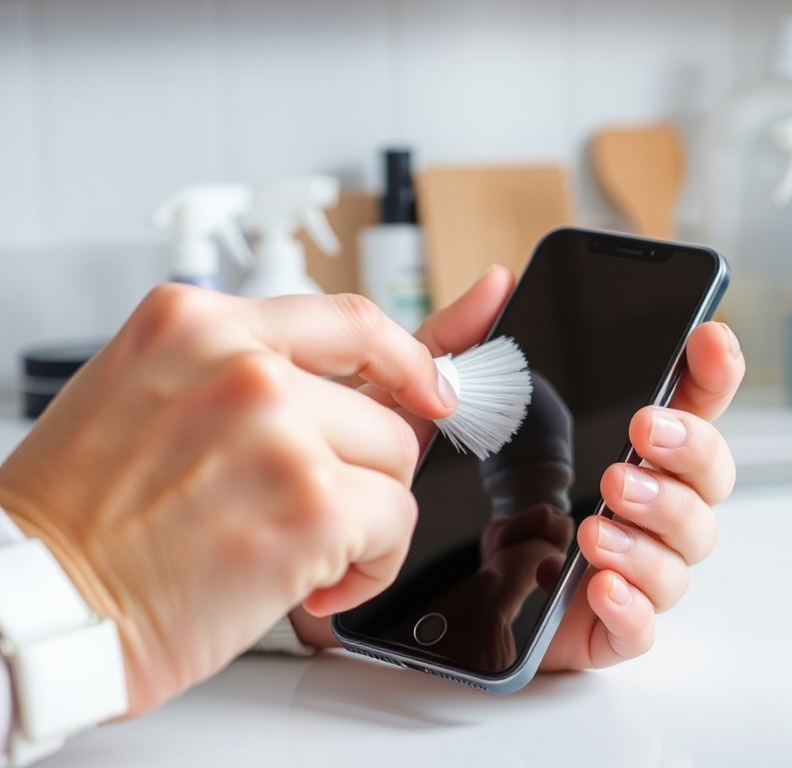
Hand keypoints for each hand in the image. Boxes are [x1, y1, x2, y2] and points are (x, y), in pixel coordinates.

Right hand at [0, 284, 456, 716]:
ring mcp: (281, 425)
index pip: (350, 319)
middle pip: (385, 405)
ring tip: (290, 547)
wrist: (36, 606)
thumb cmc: (86, 518)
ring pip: (395, 464)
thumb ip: (264, 377)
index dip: (411, 353)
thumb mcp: (159, 400)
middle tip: (307, 507)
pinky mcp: (312, 500)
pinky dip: (368, 566)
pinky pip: (395, 523)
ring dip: (360, 518)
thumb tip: (376, 380)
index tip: (437, 379)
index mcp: (198, 323)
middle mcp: (242, 362)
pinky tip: (307, 583)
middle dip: (361, 468)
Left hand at [292, 267, 745, 676]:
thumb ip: (461, 345)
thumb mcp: (430, 410)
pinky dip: (633, 603)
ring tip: (600, 513)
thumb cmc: (425, 486)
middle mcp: (632, 502)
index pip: (686, 405)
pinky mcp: (598, 627)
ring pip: (687, 549)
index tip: (707, 341)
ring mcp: (623, 564)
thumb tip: (498, 283)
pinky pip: (643, 626)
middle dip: (689, 450)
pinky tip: (599, 581)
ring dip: (657, 523)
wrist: (385, 574)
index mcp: (608, 444)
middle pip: (708, 477)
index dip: (710, 372)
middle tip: (641, 434)